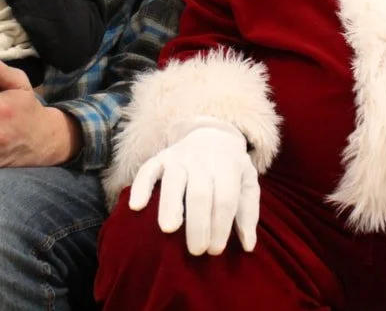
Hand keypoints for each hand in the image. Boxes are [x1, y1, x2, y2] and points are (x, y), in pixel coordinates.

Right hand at [129, 116, 259, 256]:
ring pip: (173, 181)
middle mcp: (202, 159)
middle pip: (200, 192)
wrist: (212, 134)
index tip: (215, 250)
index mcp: (228, 164)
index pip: (225, 197)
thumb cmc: (231, 168)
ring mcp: (179, 156)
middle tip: (196, 250)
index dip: (221, 225)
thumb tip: (247, 245)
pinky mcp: (160, 157)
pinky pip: (147, 170)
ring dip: (170, 206)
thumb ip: (248, 212)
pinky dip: (140, 186)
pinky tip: (136, 207)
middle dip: (198, 224)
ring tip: (169, 230)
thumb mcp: (247, 183)